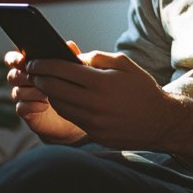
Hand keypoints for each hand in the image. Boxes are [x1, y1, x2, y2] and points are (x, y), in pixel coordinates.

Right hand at [5, 49, 86, 144]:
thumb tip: (70, 45)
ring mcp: (24, 97)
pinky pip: (21, 107)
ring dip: (31, 91)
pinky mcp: (27, 113)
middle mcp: (23, 81)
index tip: (22, 60)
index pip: (13, 59)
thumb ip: (70, 57)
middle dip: (23, 77)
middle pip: (12, 76)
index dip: (13, 59)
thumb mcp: (73, 70)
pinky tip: (45, 105)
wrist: (74, 111)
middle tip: (38, 78)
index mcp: (30, 66)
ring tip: (46, 93)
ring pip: (16, 92)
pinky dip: (32, 105)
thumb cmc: (70, 85)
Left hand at [26, 51, 175, 149]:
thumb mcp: (124, 64)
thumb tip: (75, 58)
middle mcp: (94, 104)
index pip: (62, 71)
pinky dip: (62, 106)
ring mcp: (93, 122)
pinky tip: (61, 98)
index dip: (44, 65)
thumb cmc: (141, 88)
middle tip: (33, 72)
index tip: (34, 61)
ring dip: (48, 94)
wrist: (159, 121)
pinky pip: (71, 118)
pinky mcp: (94, 134)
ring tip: (45, 84)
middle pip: (55, 90)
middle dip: (40, 79)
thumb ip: (98, 58)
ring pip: (59, 106)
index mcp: (101, 83)